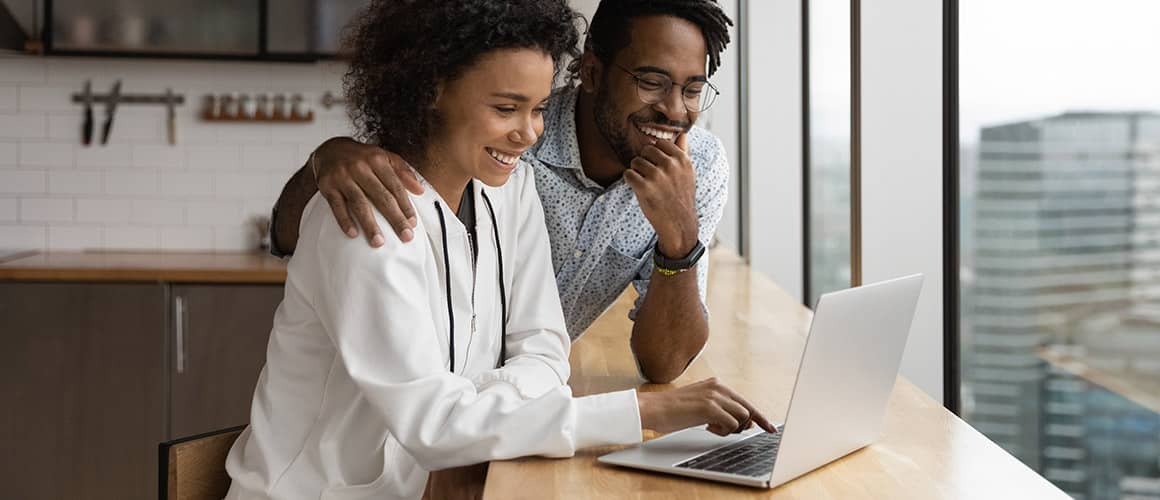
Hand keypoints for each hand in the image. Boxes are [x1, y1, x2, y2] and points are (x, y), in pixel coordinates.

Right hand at [313, 137, 424, 244]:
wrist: (330, 149)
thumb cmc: (363, 158)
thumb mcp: (385, 157)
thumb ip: (403, 172)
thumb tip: (420, 190)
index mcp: (377, 160)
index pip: (395, 186)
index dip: (405, 206)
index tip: (413, 224)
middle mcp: (360, 167)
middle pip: (381, 196)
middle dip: (395, 218)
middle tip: (406, 237)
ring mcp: (342, 176)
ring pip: (359, 203)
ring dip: (369, 224)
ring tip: (379, 242)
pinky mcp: (327, 185)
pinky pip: (337, 206)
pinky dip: (345, 221)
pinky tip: (353, 234)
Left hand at [624, 133, 698, 257]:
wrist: (678, 223)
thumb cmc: (681, 196)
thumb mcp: (688, 173)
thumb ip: (683, 151)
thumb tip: (682, 132)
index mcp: (682, 159)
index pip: (660, 143)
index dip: (655, 154)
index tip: (658, 166)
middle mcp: (670, 165)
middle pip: (646, 150)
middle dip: (645, 161)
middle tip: (650, 177)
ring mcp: (657, 176)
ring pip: (635, 162)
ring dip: (637, 172)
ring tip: (646, 183)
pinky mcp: (644, 187)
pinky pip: (628, 174)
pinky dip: (630, 181)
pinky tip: (639, 189)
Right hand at [637, 378, 775, 436]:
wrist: (653, 408)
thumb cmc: (673, 410)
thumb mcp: (700, 404)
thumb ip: (719, 409)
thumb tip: (740, 422)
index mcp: (717, 384)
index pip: (745, 401)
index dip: (759, 417)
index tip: (769, 427)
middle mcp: (719, 387)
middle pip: (748, 410)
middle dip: (747, 425)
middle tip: (735, 433)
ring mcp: (715, 396)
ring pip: (742, 418)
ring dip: (731, 429)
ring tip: (713, 428)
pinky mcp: (710, 408)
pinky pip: (731, 424)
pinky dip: (724, 431)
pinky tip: (708, 427)